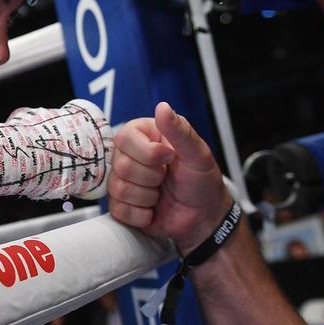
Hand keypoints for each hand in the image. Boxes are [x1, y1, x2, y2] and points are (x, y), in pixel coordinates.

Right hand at [107, 102, 232, 253]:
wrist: (204, 217)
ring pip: (119, 189)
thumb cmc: (202, 182)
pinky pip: (119, 210)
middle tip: (167, 178)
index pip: (125, 138)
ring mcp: (123, 181)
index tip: (170, 158)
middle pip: (122, 166)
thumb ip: (180, 131)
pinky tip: (153, 210)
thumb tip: (163, 107)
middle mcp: (129, 156)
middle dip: (152, 178)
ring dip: (148, 197)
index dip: (148, 153)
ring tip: (161, 193)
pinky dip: (141, 214)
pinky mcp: (121, 205)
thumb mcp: (198, 154)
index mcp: (144, 136)